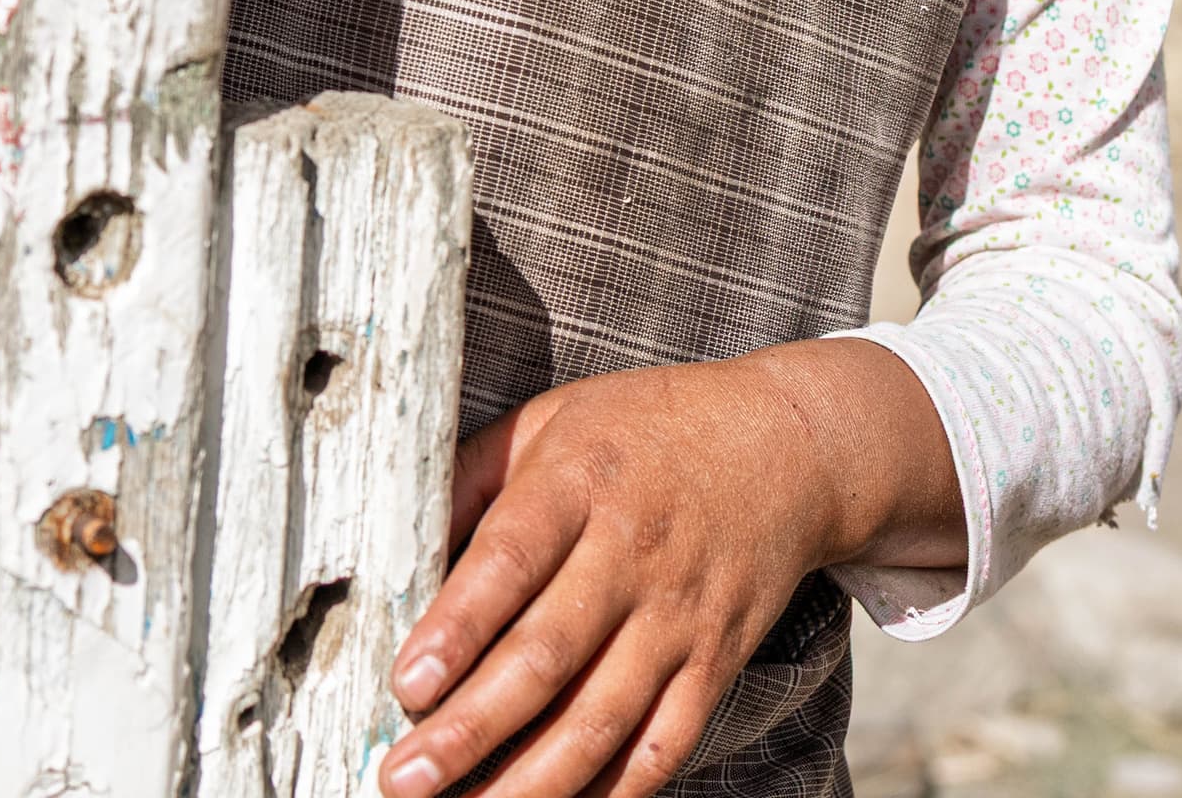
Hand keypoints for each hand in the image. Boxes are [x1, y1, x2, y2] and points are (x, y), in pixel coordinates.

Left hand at [377, 343, 957, 797]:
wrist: (786, 447)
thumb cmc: (645, 430)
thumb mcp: (551, 420)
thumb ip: (472, 477)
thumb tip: (395, 549)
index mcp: (579, 482)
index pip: (511, 562)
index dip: (458, 628)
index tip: (406, 685)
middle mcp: (631, 555)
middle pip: (547, 657)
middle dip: (471, 728)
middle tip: (402, 777)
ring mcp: (678, 618)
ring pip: (601, 719)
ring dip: (529, 782)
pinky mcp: (714, 664)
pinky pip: (662, 745)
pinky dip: (610, 792)